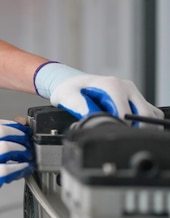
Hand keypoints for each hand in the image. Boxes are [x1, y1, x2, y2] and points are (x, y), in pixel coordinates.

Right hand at [0, 120, 32, 217]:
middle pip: (1, 131)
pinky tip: (24, 169)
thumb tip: (5, 147)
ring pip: (7, 147)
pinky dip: (21, 168)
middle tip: (26, 143)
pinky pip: (9, 168)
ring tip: (26, 157)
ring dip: (21, 151)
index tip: (19, 130)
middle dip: (18, 135)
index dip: (10, 125)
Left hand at [34, 62, 162, 123]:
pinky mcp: (134, 98)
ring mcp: (132, 92)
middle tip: (116, 133)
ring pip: (149, 113)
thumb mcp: (68, 96)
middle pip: (143, 113)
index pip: (125, 112)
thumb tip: (92, 116)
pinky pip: (148, 112)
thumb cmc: (69, 89)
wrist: (71, 84)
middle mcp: (126, 87)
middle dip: (133, 128)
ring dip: (140, 125)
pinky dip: (143, 122)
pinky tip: (128, 126)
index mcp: (112, 85)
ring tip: (120, 129)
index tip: (108, 131)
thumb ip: (79, 105)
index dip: (118, 126)